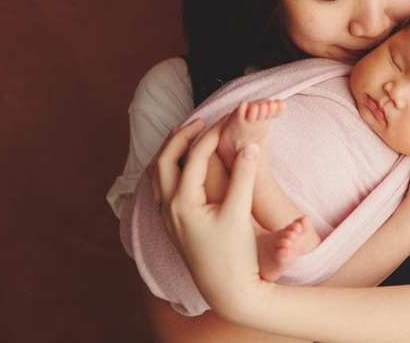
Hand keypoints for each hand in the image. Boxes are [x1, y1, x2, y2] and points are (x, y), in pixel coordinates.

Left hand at [150, 117, 271, 320]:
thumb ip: (243, 177)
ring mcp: (168, 217)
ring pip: (159, 174)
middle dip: (182, 137)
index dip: (213, 134)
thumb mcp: (240, 212)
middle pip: (165, 159)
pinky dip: (171, 168)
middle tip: (201, 120)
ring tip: (188, 135)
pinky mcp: (174, 225)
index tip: (229, 119)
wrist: (228, 289)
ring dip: (172, 150)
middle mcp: (169, 207)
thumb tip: (249, 146)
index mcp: (183, 201)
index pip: (195, 156)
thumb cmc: (235, 253)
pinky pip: (163, 186)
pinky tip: (183, 165)